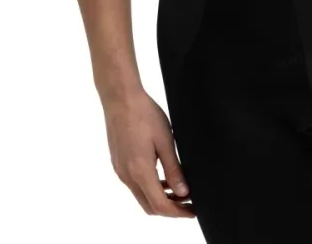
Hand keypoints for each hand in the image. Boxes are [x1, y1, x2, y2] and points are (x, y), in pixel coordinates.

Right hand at [103, 90, 195, 217]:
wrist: (120, 99)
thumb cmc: (144, 114)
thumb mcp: (165, 141)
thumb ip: (174, 169)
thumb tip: (183, 192)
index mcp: (140, 171)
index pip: (160, 205)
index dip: (178, 212)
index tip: (193, 210)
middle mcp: (127, 176)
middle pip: (149, 206)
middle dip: (170, 209)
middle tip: (189, 202)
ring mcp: (120, 170)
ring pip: (141, 196)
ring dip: (160, 198)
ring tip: (179, 189)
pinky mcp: (118, 163)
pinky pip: (134, 184)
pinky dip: (150, 187)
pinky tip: (162, 176)